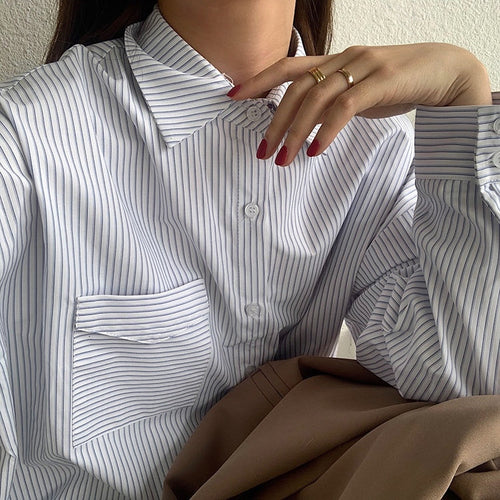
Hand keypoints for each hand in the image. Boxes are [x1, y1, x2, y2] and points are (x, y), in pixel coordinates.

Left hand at [227, 43, 491, 165]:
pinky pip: (345, 108)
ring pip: (316, 99)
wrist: (443, 71)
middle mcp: (342, 59)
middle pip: (296, 89)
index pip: (287, 67)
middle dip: (274, 122)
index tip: (233, 97)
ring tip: (283, 160)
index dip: (258, 80)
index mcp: (332, 61)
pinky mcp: (381, 82)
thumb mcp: (355, 93)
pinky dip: (326, 131)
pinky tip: (315, 151)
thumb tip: (303, 127)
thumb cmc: (394, 85)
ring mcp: (361, 67)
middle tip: (261, 152)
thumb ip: (329, 105)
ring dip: (295, 132)